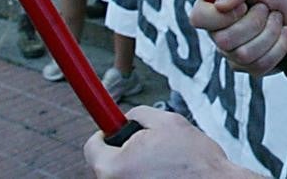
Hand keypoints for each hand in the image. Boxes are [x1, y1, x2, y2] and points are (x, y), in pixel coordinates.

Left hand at [84, 106, 256, 177]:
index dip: (107, 131)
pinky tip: (168, 174)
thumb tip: (128, 117)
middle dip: (127, 149)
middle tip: (151, 144)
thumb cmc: (195, 160)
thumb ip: (139, 114)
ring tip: (166, 161)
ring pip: (125, 172)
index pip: (92, 146)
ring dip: (139, 164)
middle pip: (109, 161)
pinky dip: (148, 176)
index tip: (116, 128)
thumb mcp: (167, 122)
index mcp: (113, 167)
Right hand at [190, 0, 286, 75]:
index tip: (243, 7)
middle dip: (256, 22)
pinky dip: (279, 47)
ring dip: (270, 33)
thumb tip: (221, 3)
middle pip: (225, 40)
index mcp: (215, 9)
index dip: (221, 16)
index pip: (198, 18)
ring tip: (277, 21)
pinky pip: (261, 64)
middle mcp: (219, 34)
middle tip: (267, 10)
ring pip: (245, 54)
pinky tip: (282, 36)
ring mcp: (233, 54)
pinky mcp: (251, 68)